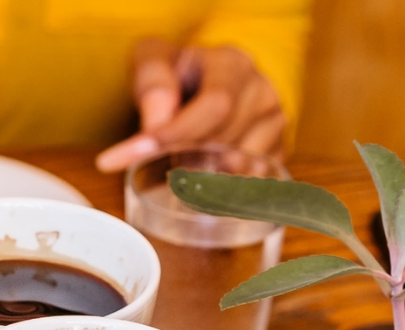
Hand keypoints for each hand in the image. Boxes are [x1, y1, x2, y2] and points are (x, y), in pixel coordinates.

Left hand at [96, 40, 285, 171]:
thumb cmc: (180, 74)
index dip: (174, 135)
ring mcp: (273, 127)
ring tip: (179, 167)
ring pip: (234, 171)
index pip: (214, 106)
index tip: (130, 156)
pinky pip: (247, 188)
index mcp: (234, 66)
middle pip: (221, 144)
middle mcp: (262, 95)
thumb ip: (153, 84)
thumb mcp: (156, 61)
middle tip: (152, 165)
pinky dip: (218, 194)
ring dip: (197, 179)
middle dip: (180, 159)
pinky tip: (201, 185)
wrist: (213, 80)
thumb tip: (154, 125)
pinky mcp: (275, 156)